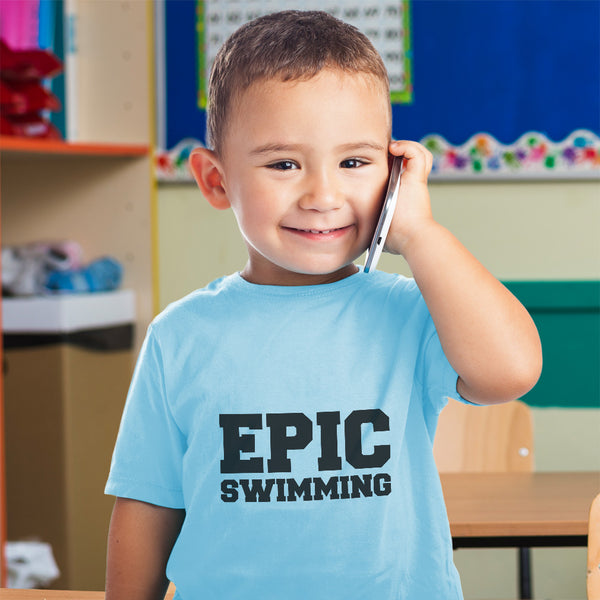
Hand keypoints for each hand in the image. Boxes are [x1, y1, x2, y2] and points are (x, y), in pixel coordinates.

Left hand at [383, 140, 434, 256]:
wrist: (410, 238)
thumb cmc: (395, 238)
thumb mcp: (381, 229)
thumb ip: (375, 225)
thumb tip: (364, 234)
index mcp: (404, 194)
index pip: (402, 172)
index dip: (393, 165)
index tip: (376, 164)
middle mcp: (412, 185)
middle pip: (414, 160)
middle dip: (399, 152)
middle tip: (383, 152)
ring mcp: (416, 180)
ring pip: (419, 154)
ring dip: (407, 147)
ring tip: (392, 149)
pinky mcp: (417, 178)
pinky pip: (416, 153)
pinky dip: (407, 147)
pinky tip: (394, 150)